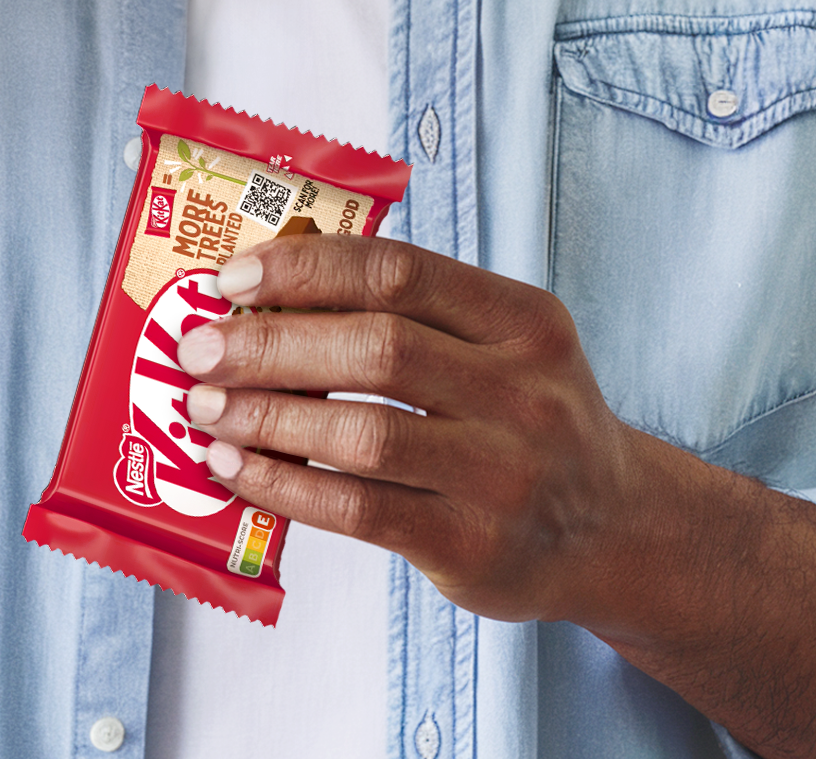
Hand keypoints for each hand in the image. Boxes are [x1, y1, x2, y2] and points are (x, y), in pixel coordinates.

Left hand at [177, 233, 637, 624]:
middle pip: (376, 348)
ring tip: (203, 408)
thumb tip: (262, 296)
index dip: (306, 268)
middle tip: (199, 348)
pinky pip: (359, 509)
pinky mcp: (475, 548)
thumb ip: (408, 314)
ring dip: (266, 416)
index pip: (399, 271)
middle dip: (270, 344)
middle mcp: (525, 394)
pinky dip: (284, 485)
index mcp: (524, 321)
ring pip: (363, 434)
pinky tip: (236, 467)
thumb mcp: (501, 346)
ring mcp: (504, 476)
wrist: (616, 532)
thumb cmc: (524, 418)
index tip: (234, 277)